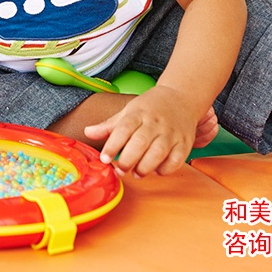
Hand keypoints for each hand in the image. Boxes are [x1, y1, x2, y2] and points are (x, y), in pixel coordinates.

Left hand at [84, 85, 199, 176]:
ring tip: (136, 173)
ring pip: (158, 153)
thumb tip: (87, 132)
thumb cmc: (150, 108)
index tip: (104, 159)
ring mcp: (171, 133)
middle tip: (120, 171)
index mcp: (138, 113)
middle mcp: (155, 123)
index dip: (112, 145)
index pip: (123, 129)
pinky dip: (165, 169)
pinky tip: (156, 170)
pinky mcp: (184, 143)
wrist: (181, 98)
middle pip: (140, 143)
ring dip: (145, 168)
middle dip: (127, 161)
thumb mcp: (128, 111)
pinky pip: (176, 160)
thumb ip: (109, 125)